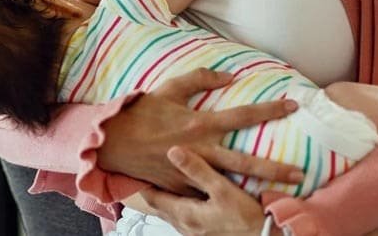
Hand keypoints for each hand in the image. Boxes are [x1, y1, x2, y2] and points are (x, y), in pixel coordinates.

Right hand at [98, 68, 302, 194]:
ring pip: (230, 183)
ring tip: (277, 197)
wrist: (113, 141)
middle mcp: (201, 149)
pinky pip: (205, 192)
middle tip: (299, 173)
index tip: (293, 106)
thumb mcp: (170, 87)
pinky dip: (222, 197)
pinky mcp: (181, 186)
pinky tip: (241, 203)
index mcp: (200, 123)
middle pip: (245, 162)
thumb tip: (229, 75)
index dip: (270, 110)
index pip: (243, 115)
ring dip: (255, 189)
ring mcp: (192, 170)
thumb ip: (200, 78)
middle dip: (274, 168)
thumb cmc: (141, 111)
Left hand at [139, 146, 267, 235]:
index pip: (151, 196)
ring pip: (171, 212)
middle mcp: (185, 226)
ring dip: (165, 197)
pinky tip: (186, 197)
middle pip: (158, 206)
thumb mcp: (222, 190)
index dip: (140, 181)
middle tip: (140, 170)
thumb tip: (173, 150)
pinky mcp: (206, 233)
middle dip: (150, 189)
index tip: (131, 165)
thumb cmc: (246, 216)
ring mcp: (195, 232)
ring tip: (158, 180)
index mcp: (184, 213)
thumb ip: (197, 169)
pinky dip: (179, 205)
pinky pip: (184, 217)